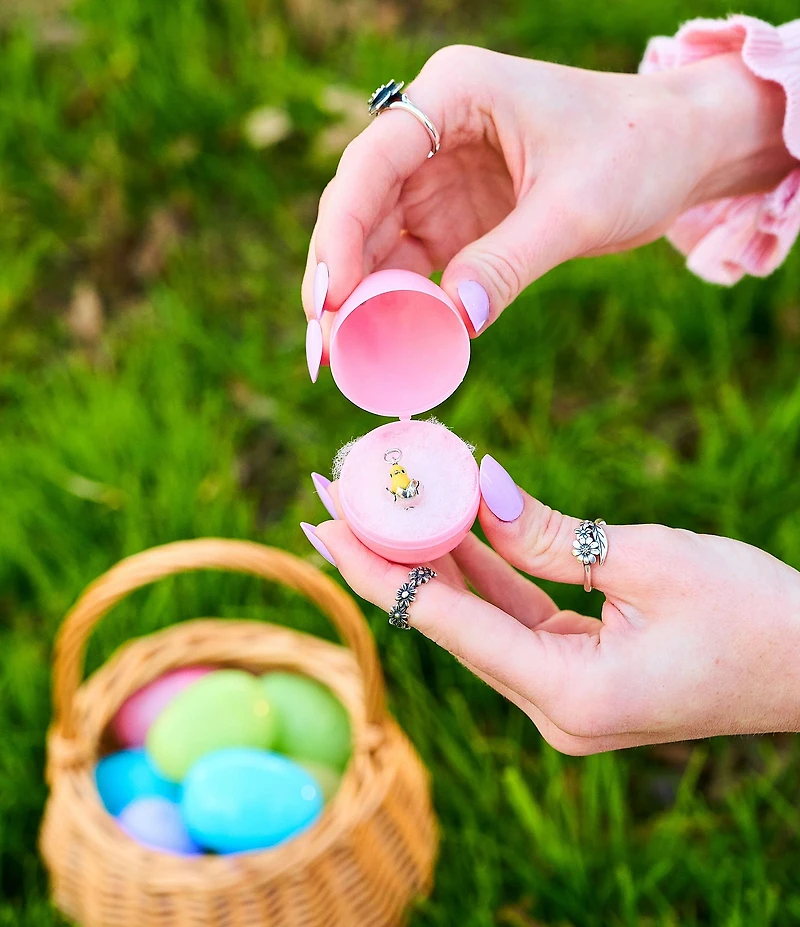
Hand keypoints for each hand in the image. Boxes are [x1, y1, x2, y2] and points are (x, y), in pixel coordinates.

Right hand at [302, 44, 792, 364]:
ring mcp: (440, 176)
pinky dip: (396, 302)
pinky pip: (411, 262)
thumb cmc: (639, 151)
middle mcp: (435, 130)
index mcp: (454, 93)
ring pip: (376, 240)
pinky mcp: (457, 217)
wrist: (683, 150)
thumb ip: (509, 262)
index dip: (340, 232)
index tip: (329, 298)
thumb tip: (454, 325)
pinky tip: (380, 340)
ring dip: (357, 297)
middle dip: (335, 275)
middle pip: (359, 205)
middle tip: (321, 345)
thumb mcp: (575, 207)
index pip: (373, 162)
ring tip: (339, 356)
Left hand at [306, 461, 799, 754]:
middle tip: (336, 496)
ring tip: (380, 500)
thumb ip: (547, 533)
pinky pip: (513, 620)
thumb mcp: (649, 560)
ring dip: (432, 559)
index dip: (376, 567)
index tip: (322, 521)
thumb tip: (473, 490)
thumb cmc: (754, 613)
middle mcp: (554, 709)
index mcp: (569, 694)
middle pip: (448, 622)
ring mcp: (565, 697)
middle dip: (391, 556)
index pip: (444, 622)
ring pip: (477, 619)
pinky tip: (446, 527)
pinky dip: (482, 574)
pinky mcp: (578, 676)